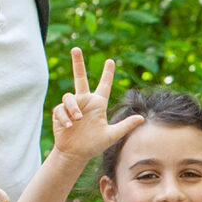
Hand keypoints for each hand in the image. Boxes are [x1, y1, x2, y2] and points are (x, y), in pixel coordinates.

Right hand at [51, 47, 143, 161]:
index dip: (107, 73)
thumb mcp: (111, 135)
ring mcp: (72, 106)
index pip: (103, 85)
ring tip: (77, 121)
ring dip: (73, 108)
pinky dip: (65, 117)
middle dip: (77, 63)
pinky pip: (60, 109)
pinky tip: (68, 126)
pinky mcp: (60, 112)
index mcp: (98, 104)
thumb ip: (125, 126)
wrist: (75, 153)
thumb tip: (141, 118)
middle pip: (80, 78)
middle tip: (76, 48)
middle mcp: (85, 102)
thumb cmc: (94, 145)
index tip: (111, 61)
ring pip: (69, 97)